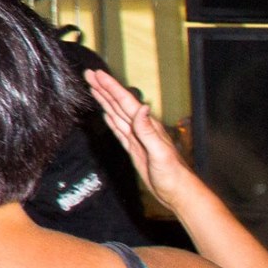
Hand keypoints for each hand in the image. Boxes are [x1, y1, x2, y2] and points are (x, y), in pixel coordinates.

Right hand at [86, 69, 193, 209]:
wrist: (177, 192)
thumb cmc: (173, 175)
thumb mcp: (160, 153)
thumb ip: (148, 131)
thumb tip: (142, 107)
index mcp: (147, 126)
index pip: (125, 102)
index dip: (110, 87)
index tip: (97, 74)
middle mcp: (141, 128)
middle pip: (118, 103)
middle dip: (104, 88)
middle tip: (90, 74)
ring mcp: (137, 138)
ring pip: (116, 113)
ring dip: (105, 99)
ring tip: (93, 87)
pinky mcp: (134, 148)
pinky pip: (119, 129)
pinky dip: (111, 119)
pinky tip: (106, 113)